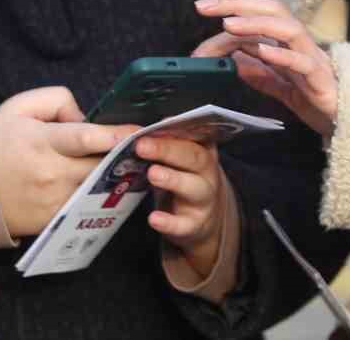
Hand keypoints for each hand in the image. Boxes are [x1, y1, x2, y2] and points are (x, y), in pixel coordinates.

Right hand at [0, 87, 138, 236]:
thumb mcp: (18, 106)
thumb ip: (57, 101)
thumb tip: (85, 117)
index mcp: (43, 142)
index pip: (87, 138)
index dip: (117, 135)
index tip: (140, 132)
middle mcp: (52, 173)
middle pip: (100, 165)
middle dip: (123, 157)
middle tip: (144, 148)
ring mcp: (54, 200)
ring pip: (98, 188)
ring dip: (115, 177)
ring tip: (132, 166)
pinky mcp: (55, 219)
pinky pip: (85, 205)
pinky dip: (98, 195)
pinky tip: (109, 186)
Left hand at [138, 135, 228, 277]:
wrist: (202, 221)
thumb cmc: (183, 181)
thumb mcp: (178, 160)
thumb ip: (165, 143)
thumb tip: (146, 128)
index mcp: (202, 151)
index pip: (196, 136)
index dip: (180, 129)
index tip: (161, 124)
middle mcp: (208, 173)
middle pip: (194, 158)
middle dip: (168, 150)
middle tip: (142, 146)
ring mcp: (203, 200)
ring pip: (194, 188)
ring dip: (173, 179)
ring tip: (152, 173)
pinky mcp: (194, 225)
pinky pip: (184, 224)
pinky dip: (169, 222)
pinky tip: (154, 218)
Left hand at [192, 0, 337, 137]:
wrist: (349, 125)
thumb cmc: (317, 101)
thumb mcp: (281, 86)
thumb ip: (260, 73)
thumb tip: (233, 61)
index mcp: (290, 43)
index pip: (260, 14)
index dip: (233, 6)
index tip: (203, 6)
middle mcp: (301, 45)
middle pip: (274, 9)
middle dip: (239, 3)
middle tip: (206, 7)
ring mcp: (313, 60)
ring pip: (289, 29)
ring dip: (257, 24)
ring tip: (229, 25)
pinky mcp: (321, 81)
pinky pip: (303, 63)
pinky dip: (282, 55)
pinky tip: (262, 51)